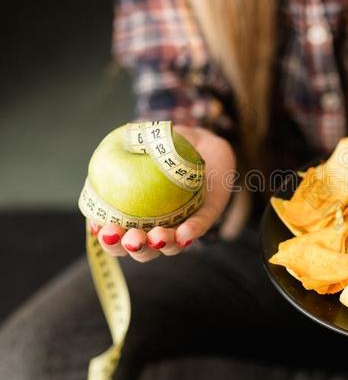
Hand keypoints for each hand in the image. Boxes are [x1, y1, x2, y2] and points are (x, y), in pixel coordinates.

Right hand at [91, 126, 235, 261]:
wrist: (204, 147)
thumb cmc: (168, 149)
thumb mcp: (148, 144)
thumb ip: (134, 142)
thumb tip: (121, 139)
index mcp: (134, 215)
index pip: (115, 234)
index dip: (106, 238)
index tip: (100, 228)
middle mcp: (156, 226)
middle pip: (140, 249)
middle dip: (130, 248)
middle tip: (127, 239)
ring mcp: (181, 225)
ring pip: (169, 246)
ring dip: (161, 244)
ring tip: (155, 237)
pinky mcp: (205, 217)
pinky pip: (198, 227)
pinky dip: (191, 232)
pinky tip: (184, 233)